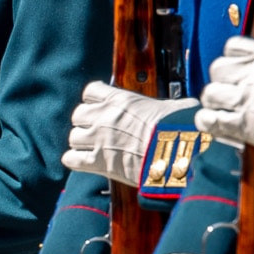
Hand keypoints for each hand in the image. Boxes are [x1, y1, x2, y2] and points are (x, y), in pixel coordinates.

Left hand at [63, 82, 180, 187]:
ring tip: (94, 148)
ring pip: (73, 137)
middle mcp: (105, 117)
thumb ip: (167, 105)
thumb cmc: (181, 129)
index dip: (93, 100)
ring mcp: (99, 139)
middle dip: (85, 123)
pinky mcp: (98, 162)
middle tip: (98, 131)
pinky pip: (71, 160)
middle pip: (78, 114)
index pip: (91, 91)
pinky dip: (75, 161)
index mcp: (121, 100)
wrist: (179, 155)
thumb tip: (183, 106)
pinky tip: (86, 162)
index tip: (100, 106)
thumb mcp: (176, 107)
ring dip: (81, 143)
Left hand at [195, 38, 253, 159]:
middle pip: (216, 69)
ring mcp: (246, 98)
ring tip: (224, 112)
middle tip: (231, 95)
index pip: (232, 46)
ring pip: (209, 94)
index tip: (237, 71)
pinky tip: (217, 126)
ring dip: (214, 103)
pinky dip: (209, 123)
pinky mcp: (243, 124)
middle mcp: (253, 73)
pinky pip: (209, 120)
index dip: (231, 59)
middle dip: (221, 82)